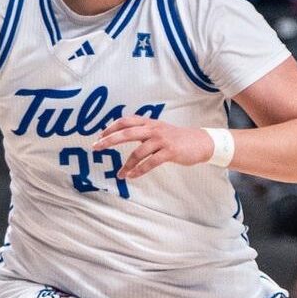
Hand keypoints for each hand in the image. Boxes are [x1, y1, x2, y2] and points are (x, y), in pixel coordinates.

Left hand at [91, 116, 214, 178]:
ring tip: (120, 174)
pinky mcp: (170, 152)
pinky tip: (132, 176)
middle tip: (96, 148)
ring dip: (126, 165)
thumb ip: (143, 131)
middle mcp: (153, 129)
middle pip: (126, 133)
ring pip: (138, 152)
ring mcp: (162, 141)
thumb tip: (123, 135)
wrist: (201, 142)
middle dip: (109, 141)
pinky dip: (139, 170)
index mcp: (149, 123)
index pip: (125, 121)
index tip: (99, 137)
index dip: (111, 128)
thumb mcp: (159, 130)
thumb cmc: (178, 138)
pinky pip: (150, 163)